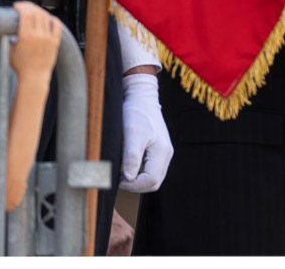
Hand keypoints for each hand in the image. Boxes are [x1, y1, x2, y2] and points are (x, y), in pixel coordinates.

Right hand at [8, 2, 61, 79]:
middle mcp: (39, 36)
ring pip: (46, 17)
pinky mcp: (56, 41)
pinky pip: (57, 25)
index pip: (26, 13)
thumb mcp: (9, 50)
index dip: (21, 6)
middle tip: (23, 7)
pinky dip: (52, 19)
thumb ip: (5, 37)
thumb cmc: (20, 66)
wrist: (34, 77)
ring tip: (33, 12)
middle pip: (36, 12)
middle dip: (29, 6)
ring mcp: (49, 38)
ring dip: (39, 11)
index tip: (16, 6)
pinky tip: (47, 18)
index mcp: (26, 37)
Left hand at [118, 72, 172, 191]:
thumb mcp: (131, 134)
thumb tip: (128, 178)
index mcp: (162, 151)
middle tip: (119, 178)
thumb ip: (132, 157)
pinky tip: (128, 167)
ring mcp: (164, 153)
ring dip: (138, 181)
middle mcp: (167, 154)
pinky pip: (152, 171)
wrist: (141, 98)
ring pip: (154, 178)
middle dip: (136, 185)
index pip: (151, 180)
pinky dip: (140, 174)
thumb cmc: (136, 113)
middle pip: (155, 182)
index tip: (118, 179)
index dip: (134, 185)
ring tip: (122, 173)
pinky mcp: (159, 151)